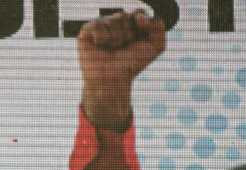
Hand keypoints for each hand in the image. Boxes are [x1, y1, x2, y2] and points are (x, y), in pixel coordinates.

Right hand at [78, 10, 165, 129]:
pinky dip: (103, 39)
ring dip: (117, 39)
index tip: (139, 39)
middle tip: (123, 48)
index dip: (142, 24)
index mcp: (130, 23)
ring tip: (112, 50)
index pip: (139, 12)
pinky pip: (98, 26)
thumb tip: (139, 17)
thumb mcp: (155, 47)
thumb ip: (159, 27)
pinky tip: (100, 47)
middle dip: (128, 35)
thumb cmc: (131, 65)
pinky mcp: (87, 31)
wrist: (113, 81)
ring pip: (113, 21)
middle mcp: (115, 22)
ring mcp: (100, 25)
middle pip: (126, 16)